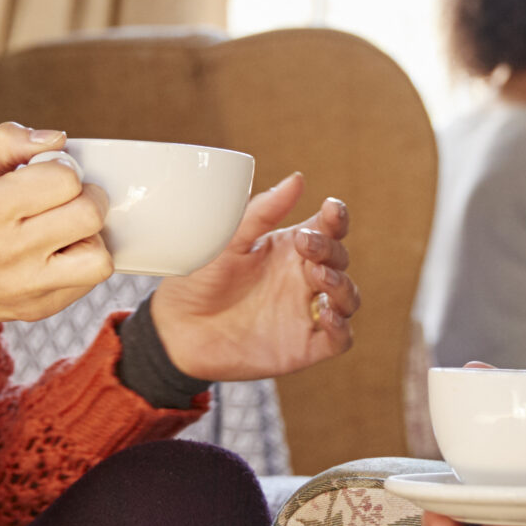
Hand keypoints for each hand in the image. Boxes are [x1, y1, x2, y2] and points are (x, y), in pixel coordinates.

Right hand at [0, 124, 112, 328]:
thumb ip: (9, 143)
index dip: (63, 169)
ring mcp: (28, 286)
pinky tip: (57, 253)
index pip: (64, 179)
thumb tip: (59, 138)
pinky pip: (88, 282)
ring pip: (100, 258)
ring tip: (67, 230)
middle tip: (68, 198)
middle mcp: (10, 251)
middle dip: (87, 196)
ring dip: (91, 236)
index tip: (48, 174)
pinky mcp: (41, 308)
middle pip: (89, 215)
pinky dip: (81, 262)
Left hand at [145, 173, 358, 381]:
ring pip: (348, 297)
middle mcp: (303, 279)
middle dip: (331, 249)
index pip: (328, 229)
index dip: (337, 217)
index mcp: (290, 249)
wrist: (177, 330)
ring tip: (318, 277)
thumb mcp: (228, 242)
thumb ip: (263, 213)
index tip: (330, 208)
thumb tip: (297, 179)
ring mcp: (306, 312)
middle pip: (340, 259)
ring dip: (342, 285)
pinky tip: (325, 314)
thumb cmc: (200, 281)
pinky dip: (341, 327)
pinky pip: (340, 339)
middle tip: (305, 246)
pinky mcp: (304, 346)